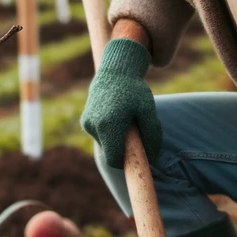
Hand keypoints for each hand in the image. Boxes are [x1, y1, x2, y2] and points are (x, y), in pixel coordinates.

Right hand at [80, 37, 161, 168]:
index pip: (115, 160)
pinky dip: (109, 133)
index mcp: (109, 126)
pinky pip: (99, 136)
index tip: (137, 162)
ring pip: (105, 145)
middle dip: (123, 152)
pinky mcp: (84, 120)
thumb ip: (152, 135)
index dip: (126, 164)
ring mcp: (87, 124)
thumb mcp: (148, 110)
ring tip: (125, 122)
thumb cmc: (134, 91)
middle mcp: (94, 126)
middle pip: (110, 154)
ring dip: (116, 140)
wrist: (114, 71)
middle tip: (136, 140)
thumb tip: (152, 158)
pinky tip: (116, 117)